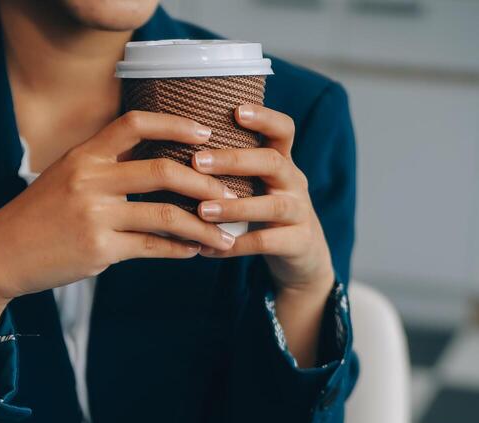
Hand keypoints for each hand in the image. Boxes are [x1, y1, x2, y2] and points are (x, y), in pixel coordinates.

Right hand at [0, 110, 235, 371]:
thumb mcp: (64, 179)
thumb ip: (103, 168)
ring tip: (226, 237)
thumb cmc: (38, 218)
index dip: (176, 124)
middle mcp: (91, 179)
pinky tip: (195, 252)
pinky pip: (152, 248)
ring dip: (203, 227)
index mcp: (85, 155)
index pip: (136, 122)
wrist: (0, 254)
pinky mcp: (99, 250)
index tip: (207, 134)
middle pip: (163, 170)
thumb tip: (151, 167)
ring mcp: (96, 216)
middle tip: (231, 194)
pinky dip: (179, 250)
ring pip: (166, 216)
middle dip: (205, 183)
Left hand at [192, 104, 333, 295]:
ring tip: (201, 211)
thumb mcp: (259, 185)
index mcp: (284, 162)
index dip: (264, 117)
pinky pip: (265, 242)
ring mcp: (300, 212)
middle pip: (272, 162)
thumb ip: (234, 169)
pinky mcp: (298, 242)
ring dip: (234, 207)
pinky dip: (235, 246)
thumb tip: (177, 151)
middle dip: (234, 160)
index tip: (236, 110)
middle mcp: (295, 182)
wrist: (303, 254)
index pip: (283, 130)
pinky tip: (208, 249)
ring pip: (271, 205)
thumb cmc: (265, 212)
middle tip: (197, 161)